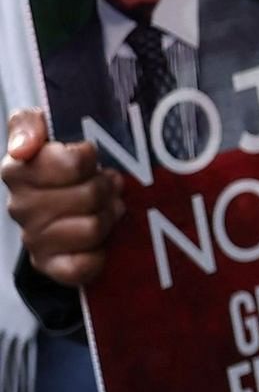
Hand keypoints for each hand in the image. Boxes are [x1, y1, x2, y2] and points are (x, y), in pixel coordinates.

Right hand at [3, 108, 121, 288]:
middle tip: (106, 186)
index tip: (90, 158)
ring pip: (93, 227)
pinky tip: (100, 241)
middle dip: (106, 188)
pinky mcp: (50, 266)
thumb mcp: (44, 130)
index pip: (71, 163)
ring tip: (106, 208)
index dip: (90, 159)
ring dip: (108, 217)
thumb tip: (22, 149)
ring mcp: (33, 238)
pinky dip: (99, 255)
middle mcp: (19, 206)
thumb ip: (28, 125)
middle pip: (89, 195)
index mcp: (17, 171)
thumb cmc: (60, 166)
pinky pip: (83, 266)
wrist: (66, 209)